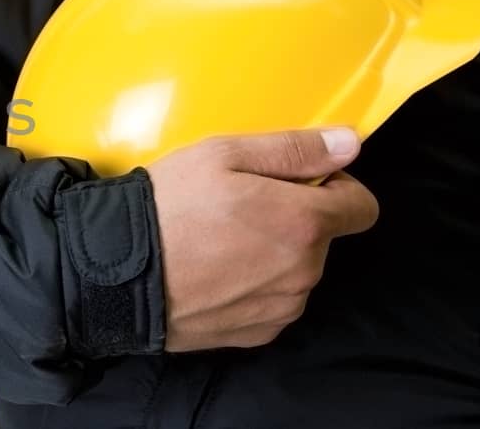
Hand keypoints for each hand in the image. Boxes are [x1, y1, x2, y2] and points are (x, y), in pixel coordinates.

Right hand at [147, 128, 378, 351]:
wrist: (116, 275)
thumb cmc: (166, 208)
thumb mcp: (223, 156)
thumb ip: (295, 149)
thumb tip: (350, 144)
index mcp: (304, 222)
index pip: (363, 206)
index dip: (334, 187)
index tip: (295, 183)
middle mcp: (304, 271)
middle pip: (323, 239)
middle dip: (293, 220)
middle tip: (237, 209)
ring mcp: (282, 307)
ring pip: (297, 272)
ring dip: (274, 256)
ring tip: (219, 243)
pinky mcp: (257, 334)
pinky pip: (272, 303)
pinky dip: (253, 288)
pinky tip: (214, 274)